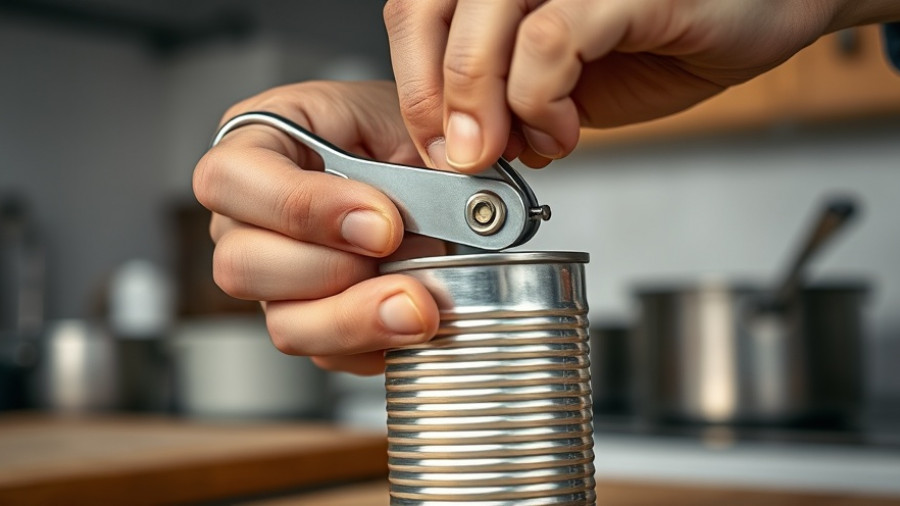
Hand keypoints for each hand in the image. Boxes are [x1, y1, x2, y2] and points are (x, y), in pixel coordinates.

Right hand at [193, 81, 441, 374]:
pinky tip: (410, 322)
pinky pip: (326, 354)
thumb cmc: (398, 134)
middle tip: (401, 262)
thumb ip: (406, 154)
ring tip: (419, 307)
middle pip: (241, 266)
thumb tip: (439, 209)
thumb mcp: (403, 119)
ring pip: (283, 323)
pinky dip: (375, 345)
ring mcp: (272, 279)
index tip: (383, 223)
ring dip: (358, 320)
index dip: (304, 208)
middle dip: (332, 271)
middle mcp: (245, 219)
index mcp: (255, 144)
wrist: (430, 175)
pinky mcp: (307, 321)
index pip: (231, 179)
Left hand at [384, 0, 899, 171]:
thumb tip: (467, 145)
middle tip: (463, 157)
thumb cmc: (672, 30)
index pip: (416, 11)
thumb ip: (511, 98)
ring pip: (478, 29)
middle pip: (425, 11)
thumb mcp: (569, 75)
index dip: (412, 83)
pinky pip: (548, 44)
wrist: (767, 8)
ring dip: (484, 107)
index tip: (437, 146)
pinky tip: (564, 129)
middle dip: (433, 101)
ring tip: (521, 146)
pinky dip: (541, 102)